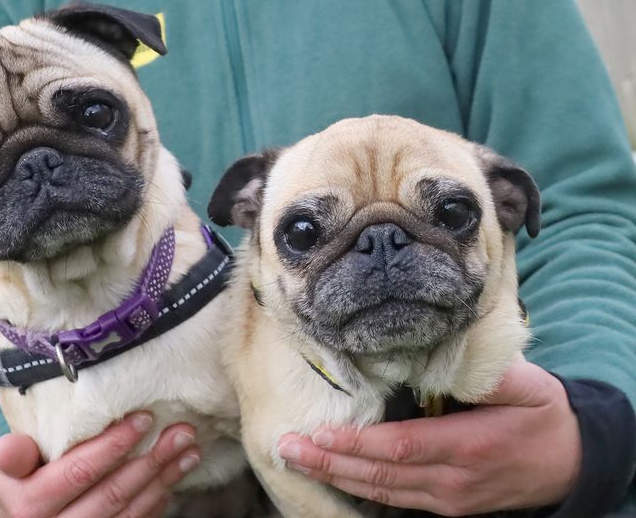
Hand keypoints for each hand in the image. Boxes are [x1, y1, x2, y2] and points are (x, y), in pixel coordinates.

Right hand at [0, 412, 200, 517]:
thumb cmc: (21, 484)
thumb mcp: (8, 470)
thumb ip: (13, 456)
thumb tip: (11, 445)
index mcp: (30, 505)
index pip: (79, 472)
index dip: (113, 446)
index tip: (144, 419)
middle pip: (113, 494)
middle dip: (152, 461)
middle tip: (182, 433)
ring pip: (129, 512)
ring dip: (164, 480)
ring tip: (189, 452)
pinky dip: (157, 503)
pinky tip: (173, 480)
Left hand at [277, 361, 581, 515]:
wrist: (568, 465)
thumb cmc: (543, 418)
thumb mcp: (531, 387)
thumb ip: (492, 374)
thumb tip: (450, 352)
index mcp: (470, 446)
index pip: (402, 448)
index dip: (358, 444)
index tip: (320, 432)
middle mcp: (453, 481)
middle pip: (381, 476)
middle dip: (329, 462)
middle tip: (286, 446)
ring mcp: (447, 500)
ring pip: (382, 493)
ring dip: (336, 476)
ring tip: (296, 458)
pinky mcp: (445, 506)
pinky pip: (394, 499)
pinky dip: (358, 488)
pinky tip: (331, 474)